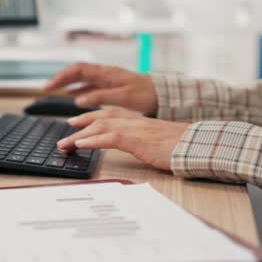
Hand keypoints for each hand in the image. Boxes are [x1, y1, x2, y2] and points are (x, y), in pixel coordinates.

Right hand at [44, 63, 157, 114]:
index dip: (61, 77)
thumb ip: (100, 97)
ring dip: (67, 83)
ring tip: (55, 92)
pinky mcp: (111, 87)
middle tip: (46, 89)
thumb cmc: (147, 94)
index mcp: (106, 73)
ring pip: (82, 78)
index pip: (77, 70)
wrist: (164, 94)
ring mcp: (107, 79)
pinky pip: (90, 86)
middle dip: (60, 79)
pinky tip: (74, 98)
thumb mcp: (124, 97)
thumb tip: (78, 99)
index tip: (49, 87)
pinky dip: (79, 90)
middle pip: (76, 72)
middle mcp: (105, 73)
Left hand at [57, 108, 189, 171]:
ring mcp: (134, 129)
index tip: (78, 121)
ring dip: (79, 135)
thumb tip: (139, 146)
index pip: (111, 115)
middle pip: (101, 118)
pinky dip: (92, 140)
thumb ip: (145, 140)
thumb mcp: (159, 141)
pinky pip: (109, 138)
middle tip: (66, 130)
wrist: (197, 144)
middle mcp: (134, 121)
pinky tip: (80, 145)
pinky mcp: (136, 139)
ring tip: (65, 144)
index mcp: (139, 121)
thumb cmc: (182, 146)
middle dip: (81, 123)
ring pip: (100, 127)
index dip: (92, 117)